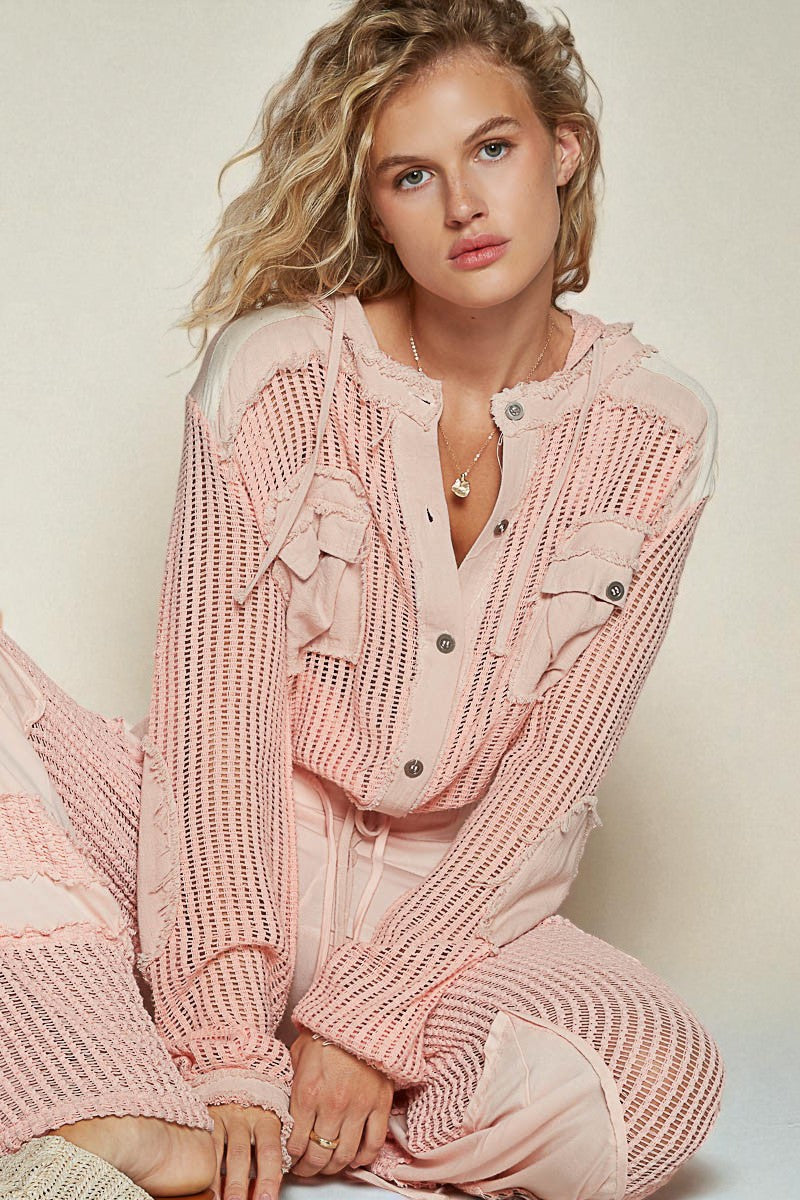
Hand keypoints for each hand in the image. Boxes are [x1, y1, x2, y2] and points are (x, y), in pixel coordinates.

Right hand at [208, 1103, 283, 1199]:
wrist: (239, 1085)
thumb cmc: (257, 1118)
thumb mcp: (268, 1133)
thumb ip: (266, 1160)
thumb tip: (262, 1194)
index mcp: (267, 1121)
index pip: (270, 1152)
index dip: (268, 1178)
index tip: (267, 1199)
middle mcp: (244, 1118)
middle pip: (240, 1155)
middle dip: (238, 1185)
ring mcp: (222, 1119)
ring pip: (217, 1153)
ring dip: (216, 1182)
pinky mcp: (205, 1120)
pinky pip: (202, 1146)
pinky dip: (201, 1168)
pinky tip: (201, 1184)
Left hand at [286, 1029, 392, 1176]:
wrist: (360, 1015)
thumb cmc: (326, 1033)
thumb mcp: (296, 1055)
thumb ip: (290, 1084)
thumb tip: (281, 1107)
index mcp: (307, 1093)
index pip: (295, 1142)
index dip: (290, 1158)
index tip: (290, 1159)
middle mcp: (332, 1105)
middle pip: (318, 1155)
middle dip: (308, 1169)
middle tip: (305, 1169)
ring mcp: (358, 1107)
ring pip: (344, 1156)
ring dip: (333, 1168)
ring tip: (327, 1167)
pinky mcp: (379, 1105)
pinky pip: (372, 1144)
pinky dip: (362, 1159)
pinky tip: (353, 1159)